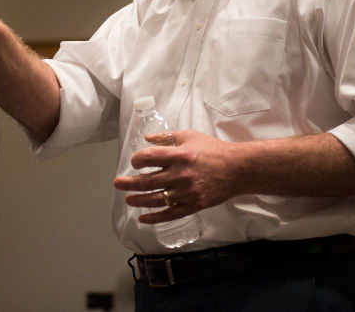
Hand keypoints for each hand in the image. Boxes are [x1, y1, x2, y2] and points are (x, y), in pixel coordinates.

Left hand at [113, 129, 237, 223]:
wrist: (237, 169)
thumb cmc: (213, 150)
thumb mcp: (190, 136)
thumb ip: (167, 137)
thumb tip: (147, 138)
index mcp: (179, 155)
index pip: (149, 158)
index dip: (137, 160)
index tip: (134, 162)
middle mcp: (180, 175)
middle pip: (148, 181)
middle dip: (129, 183)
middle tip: (117, 184)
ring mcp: (186, 192)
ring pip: (156, 200)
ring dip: (139, 200)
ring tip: (128, 199)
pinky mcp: (193, 205)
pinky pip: (170, 214)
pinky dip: (155, 218)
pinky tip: (143, 218)